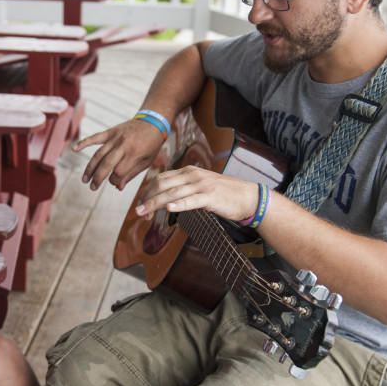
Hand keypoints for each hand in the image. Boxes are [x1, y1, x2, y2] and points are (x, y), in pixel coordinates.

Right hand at [73, 118, 165, 190]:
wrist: (153, 122)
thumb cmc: (151, 144)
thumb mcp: (146, 161)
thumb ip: (131, 174)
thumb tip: (118, 187)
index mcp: (134, 154)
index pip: (119, 172)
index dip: (114, 181)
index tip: (114, 184)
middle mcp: (123, 145)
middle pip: (106, 164)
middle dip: (98, 178)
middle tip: (92, 188)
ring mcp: (115, 138)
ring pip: (99, 154)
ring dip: (90, 167)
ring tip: (84, 179)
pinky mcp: (110, 132)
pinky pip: (95, 137)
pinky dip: (84, 142)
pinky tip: (74, 149)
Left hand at [134, 166, 260, 223]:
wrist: (248, 196)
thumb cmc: (223, 193)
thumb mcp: (199, 185)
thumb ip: (183, 188)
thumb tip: (164, 197)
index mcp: (188, 172)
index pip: (160, 179)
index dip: (147, 192)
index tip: (141, 205)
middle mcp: (192, 175)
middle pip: (162, 184)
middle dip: (147, 199)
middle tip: (138, 212)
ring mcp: (201, 185)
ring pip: (172, 193)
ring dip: (155, 203)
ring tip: (143, 213)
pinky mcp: (211, 196)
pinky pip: (191, 200)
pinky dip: (179, 205)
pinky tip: (168, 209)